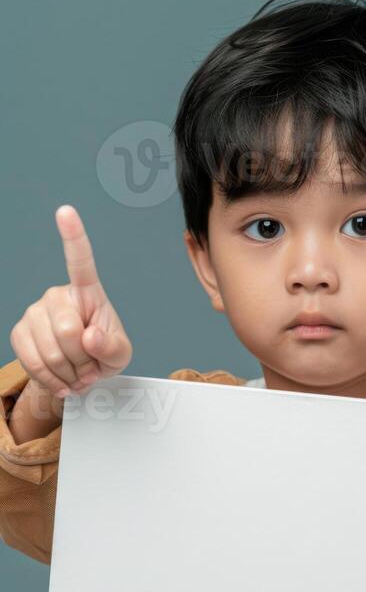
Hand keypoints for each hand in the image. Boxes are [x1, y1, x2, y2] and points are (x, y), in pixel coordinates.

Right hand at [10, 205, 132, 398]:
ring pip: (51, 352)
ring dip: (69, 373)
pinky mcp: (19, 332)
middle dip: (82, 359)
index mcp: (87, 292)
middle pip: (68, 332)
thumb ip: (113, 347)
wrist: (80, 371)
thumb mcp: (120, 353)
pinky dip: (51, 379)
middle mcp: (57, 296)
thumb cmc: (103, 351)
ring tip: (78, 370)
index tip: (66, 212)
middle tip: (90, 364)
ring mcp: (34, 312)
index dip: (73, 237)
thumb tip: (90, 337)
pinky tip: (62, 378)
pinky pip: (34, 363)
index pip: (80, 262)